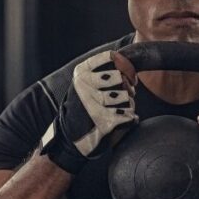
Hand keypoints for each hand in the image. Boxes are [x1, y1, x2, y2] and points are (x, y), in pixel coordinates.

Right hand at [41, 50, 136, 172]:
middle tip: (123, 97)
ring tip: (117, 111)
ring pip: (127, 98)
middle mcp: (86, 87)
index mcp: (81, 73)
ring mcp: (95, 104)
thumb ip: (103, 72)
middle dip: (128, 88)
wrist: (68, 140)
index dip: (126, 66)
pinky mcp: (104, 122)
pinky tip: (118, 122)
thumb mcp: (84, 85)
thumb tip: (130, 68)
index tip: (129, 77)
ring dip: (128, 105)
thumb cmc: (82, 109)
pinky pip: (129, 115)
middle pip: (122, 79)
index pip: (112, 58)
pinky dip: (128, 119)